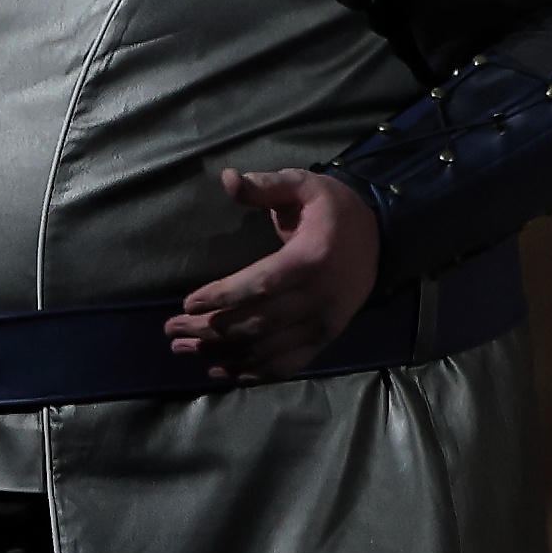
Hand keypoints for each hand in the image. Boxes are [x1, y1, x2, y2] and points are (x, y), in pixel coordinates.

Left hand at [168, 167, 381, 384]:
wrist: (380, 239)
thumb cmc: (333, 210)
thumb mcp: (303, 186)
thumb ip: (266, 185)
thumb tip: (228, 178)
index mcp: (311, 259)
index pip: (262, 285)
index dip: (224, 297)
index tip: (188, 303)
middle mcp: (318, 298)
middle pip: (257, 323)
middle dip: (210, 330)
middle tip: (171, 329)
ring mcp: (323, 324)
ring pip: (266, 349)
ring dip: (222, 355)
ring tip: (184, 349)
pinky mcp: (324, 339)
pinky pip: (286, 365)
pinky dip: (252, 373)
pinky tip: (220, 372)